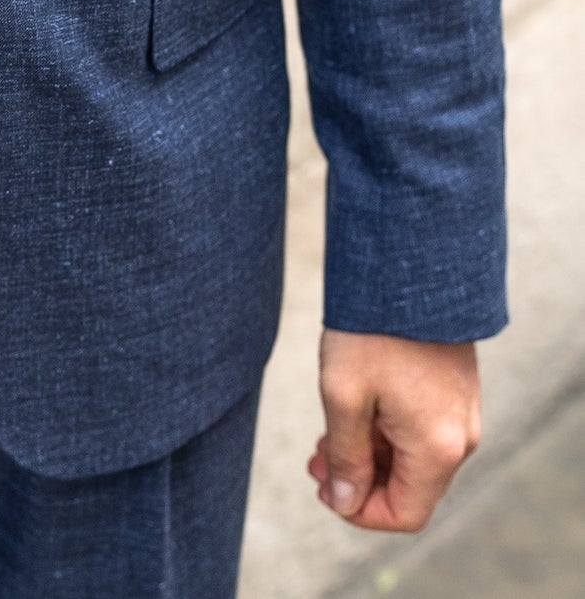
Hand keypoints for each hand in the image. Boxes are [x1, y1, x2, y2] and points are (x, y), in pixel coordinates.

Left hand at [309, 330, 480, 531]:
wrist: (409, 265)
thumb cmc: (372, 328)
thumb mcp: (343, 394)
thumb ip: (345, 456)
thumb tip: (345, 501)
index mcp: (438, 448)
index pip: (405, 513)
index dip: (359, 510)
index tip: (322, 485)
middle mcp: (461, 438)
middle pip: (409, 487)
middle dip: (359, 479)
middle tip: (314, 458)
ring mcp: (462, 413)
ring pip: (413, 459)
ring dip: (369, 453)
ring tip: (326, 432)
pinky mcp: (456, 391)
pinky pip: (422, 431)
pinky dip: (387, 431)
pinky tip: (355, 408)